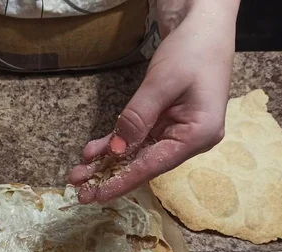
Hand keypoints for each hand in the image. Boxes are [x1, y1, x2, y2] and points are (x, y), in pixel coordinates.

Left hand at [69, 0, 239, 203]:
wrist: (204, 25)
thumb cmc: (192, 50)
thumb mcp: (162, 82)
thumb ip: (138, 117)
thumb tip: (117, 150)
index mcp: (198, 135)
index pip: (153, 165)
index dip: (123, 181)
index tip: (98, 196)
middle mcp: (188, 140)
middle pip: (143, 163)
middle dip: (109, 175)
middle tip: (79, 191)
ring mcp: (177, 132)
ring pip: (136, 153)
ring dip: (107, 161)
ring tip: (77, 174)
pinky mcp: (165, 122)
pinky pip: (136, 137)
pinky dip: (115, 143)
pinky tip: (92, 152)